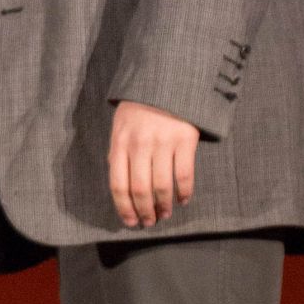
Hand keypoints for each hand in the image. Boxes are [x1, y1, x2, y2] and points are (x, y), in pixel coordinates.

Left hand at [108, 101, 199, 227]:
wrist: (167, 80)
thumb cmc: (140, 107)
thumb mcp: (120, 126)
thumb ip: (119, 153)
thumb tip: (121, 185)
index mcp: (120, 142)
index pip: (118, 184)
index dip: (124, 208)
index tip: (130, 222)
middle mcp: (140, 144)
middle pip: (140, 190)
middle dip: (144, 211)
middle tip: (149, 222)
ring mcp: (163, 142)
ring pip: (162, 186)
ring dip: (164, 206)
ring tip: (165, 214)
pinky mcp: (185, 139)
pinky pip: (184, 174)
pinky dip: (184, 192)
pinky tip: (183, 200)